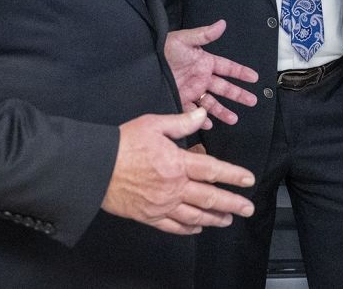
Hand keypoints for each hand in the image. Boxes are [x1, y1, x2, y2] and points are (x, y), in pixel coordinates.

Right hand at [101, 108, 255, 234]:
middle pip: (209, 198)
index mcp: (177, 163)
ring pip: (194, 215)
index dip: (233, 175)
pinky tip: (197, 227)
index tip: (248, 179)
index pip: (213, 170)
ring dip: (214, 218)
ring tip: (228, 219)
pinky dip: (187, 228)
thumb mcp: (154, 124)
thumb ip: (181, 122)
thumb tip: (201, 114)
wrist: (95, 168)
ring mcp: (161, 204)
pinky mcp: (148, 216)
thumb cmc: (122, 144)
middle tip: (247, 208)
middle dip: (232, 203)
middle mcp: (173, 187)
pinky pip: (173, 226)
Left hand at [164, 20, 257, 125]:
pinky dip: (201, 119)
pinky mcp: (181, 99)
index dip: (241, 72)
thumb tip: (221, 24)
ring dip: (223, 111)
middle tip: (252, 101)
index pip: (228, 68)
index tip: (254, 78)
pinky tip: (208, 123)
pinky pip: (193, 111)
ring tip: (234, 119)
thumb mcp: (185, 39)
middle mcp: (201, 77)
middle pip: (224, 88)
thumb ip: (204, 34)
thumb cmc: (164, 47)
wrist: (144, 61)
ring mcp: (192, 90)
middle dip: (239, 95)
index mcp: (205, 62)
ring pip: (212, 103)